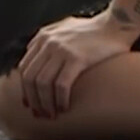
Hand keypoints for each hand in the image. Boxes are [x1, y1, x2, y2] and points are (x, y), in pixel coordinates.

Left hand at [16, 12, 137, 117]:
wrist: (116, 24)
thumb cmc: (93, 29)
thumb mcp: (63, 27)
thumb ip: (46, 37)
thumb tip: (31, 50)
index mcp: (43, 37)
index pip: (24, 68)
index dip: (25, 89)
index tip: (29, 103)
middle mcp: (48, 42)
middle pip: (29, 78)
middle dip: (32, 99)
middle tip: (39, 114)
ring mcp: (61, 50)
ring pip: (42, 83)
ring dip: (45, 103)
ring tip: (51, 114)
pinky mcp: (77, 58)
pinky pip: (61, 85)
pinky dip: (60, 100)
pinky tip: (64, 107)